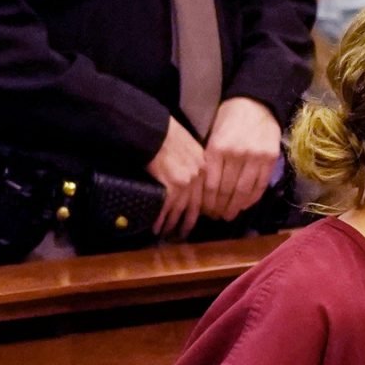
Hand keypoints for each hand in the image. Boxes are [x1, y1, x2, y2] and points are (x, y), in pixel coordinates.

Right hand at [146, 119, 206, 238]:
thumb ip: (196, 164)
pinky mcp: (169, 187)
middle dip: (189, 221)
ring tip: (168, 233)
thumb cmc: (170, 135)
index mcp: (206, 167)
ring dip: (173, 224)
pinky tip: (156, 227)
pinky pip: (165, 208)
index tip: (202, 218)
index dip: (204, 209)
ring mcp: (185, 184)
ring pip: (180, 210)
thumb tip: (192, 176)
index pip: (208, 194)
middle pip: (196, 206)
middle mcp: (199, 178)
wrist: (156, 131)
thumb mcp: (192, 148)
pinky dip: (160, 219)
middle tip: (184, 233)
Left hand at [198, 97, 283, 220]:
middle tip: (217, 217)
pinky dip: (252, 198)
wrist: (255, 103)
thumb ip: (209, 158)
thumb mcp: (211, 134)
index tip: (206, 210)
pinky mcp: (270, 159)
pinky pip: (260, 184)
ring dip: (236, 206)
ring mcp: (255, 157)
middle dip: (221, 207)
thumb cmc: (228, 118)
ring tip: (230, 215)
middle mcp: (236, 154)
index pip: (212, 184)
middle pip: (227, 190)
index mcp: (217, 148)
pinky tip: (245, 205)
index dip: (208, 201)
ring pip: (244, 191)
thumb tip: (203, 186)